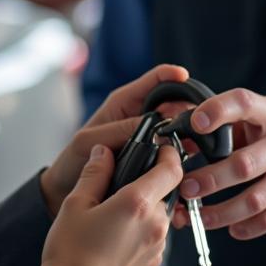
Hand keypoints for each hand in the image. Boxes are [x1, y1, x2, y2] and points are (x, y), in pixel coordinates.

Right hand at [35, 142, 181, 265]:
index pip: (172, 169)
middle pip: (164, 193)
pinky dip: (140, 234)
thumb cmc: (69, 252)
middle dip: (147, 186)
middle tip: (118, 187)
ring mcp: (157, 251)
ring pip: (158, 218)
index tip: (159, 149)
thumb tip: (105, 152)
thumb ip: (95, 173)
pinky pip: (152, 240)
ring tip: (111, 218)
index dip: (168, 155)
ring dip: (143, 212)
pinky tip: (113, 241)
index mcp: (137, 204)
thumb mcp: (76, 203)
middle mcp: (155, 227)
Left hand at [40, 63, 190, 216]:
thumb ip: (118, 131)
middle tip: (199, 121)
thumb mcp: (89, 141)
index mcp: (123, 104)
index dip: (170, 75)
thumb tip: (154, 128)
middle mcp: (138, 118)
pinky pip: (171, 152)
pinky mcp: (151, 158)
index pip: (152, 81)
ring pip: (177, 129)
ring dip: (189, 134)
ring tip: (200, 144)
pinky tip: (191, 163)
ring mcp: (147, 138)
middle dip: (188, 109)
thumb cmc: (72, 160)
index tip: (185, 77)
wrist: (66, 189)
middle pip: (173, 104)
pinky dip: (182, 156)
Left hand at [178, 88, 265, 239]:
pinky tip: (230, 229)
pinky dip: (246, 227)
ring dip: (222, 212)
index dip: (219, 110)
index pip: (243, 103)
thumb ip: (221, 127)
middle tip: (185, 188)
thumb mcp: (252, 122)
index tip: (195, 123)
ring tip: (198, 216)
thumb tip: (177, 142)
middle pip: (244, 164)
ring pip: (254, 199)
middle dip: (211, 179)